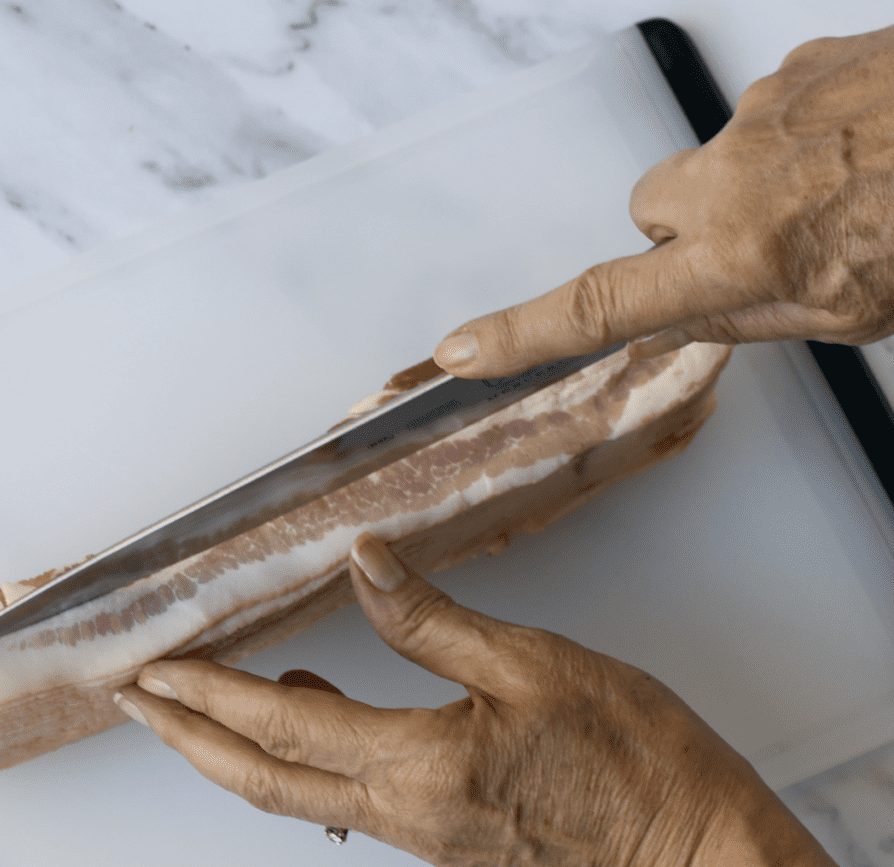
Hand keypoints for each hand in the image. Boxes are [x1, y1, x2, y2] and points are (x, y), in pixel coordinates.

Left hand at [115, 532, 762, 866]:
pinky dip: (302, 758)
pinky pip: (348, 795)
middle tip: (139, 701)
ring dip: (239, 750)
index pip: (284, 727)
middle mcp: (406, 815)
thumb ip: (431, 619)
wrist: (688, 841)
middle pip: (265, 781)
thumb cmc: (629, 752)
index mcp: (422, 768)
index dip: (211, 693)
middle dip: (191, 739)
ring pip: (300, 793)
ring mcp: (422, 834)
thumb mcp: (531, 662)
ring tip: (199, 705)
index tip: (157, 667)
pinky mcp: (443, 834)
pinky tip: (306, 715)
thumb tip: (365, 564)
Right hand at [433, 26, 893, 374]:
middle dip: (686, 233)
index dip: (523, 333)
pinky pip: (763, 114)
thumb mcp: (845, 313)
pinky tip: (853, 151)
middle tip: (759, 249)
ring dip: (746, 187)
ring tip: (832, 196)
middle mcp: (730, 178)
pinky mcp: (795, 65)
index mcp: (739, 256)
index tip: (463, 350)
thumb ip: (745, 311)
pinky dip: (790, 140)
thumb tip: (687, 307)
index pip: (600, 305)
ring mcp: (761, 111)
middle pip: (651, 210)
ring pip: (709, 164)